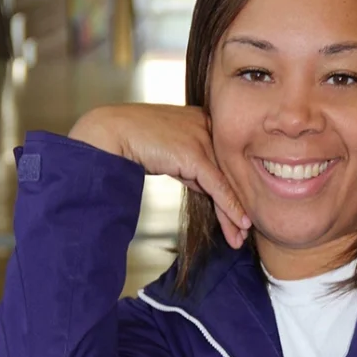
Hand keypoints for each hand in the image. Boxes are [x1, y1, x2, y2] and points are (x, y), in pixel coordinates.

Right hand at [68, 103, 250, 248]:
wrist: (111, 132)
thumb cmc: (137, 139)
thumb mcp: (174, 152)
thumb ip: (193, 166)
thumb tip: (207, 187)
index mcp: (206, 120)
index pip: (225, 160)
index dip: (233, 188)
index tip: (240, 212)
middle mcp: (209, 126)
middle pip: (229, 172)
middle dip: (238, 204)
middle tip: (245, 229)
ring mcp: (203, 138)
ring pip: (226, 182)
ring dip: (234, 213)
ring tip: (241, 236)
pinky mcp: (195, 154)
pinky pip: (218, 185)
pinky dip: (230, 206)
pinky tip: (239, 223)